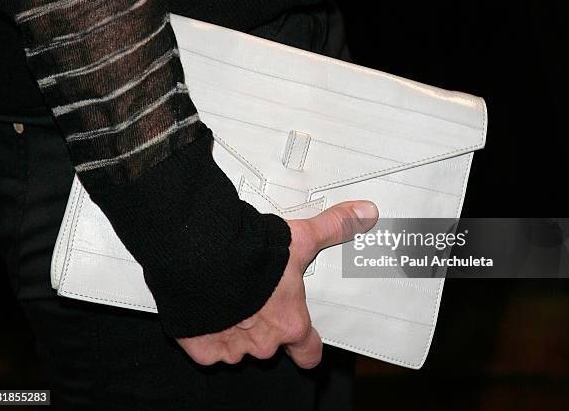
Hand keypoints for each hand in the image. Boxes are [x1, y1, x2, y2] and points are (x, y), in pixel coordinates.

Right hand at [177, 200, 378, 368]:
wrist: (204, 257)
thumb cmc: (253, 254)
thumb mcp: (300, 238)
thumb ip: (334, 228)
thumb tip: (367, 214)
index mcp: (291, 323)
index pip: (308, 353)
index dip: (306, 346)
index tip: (302, 339)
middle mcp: (264, 343)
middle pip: (270, 343)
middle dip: (262, 323)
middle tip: (255, 295)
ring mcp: (231, 349)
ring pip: (238, 345)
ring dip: (234, 326)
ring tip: (229, 294)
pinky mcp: (202, 348)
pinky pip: (207, 347)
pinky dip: (206, 331)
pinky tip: (208, 306)